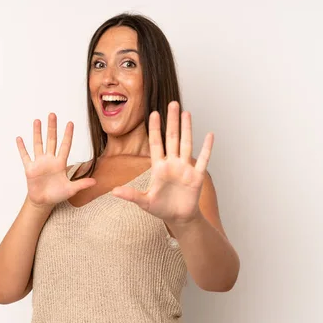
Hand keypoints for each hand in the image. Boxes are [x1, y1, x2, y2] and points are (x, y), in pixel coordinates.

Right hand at [16, 113, 95, 208]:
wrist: (43, 202)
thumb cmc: (57, 195)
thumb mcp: (71, 189)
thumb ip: (81, 184)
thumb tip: (95, 182)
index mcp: (60, 163)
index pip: (65, 145)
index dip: (68, 135)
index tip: (70, 123)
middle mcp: (50, 160)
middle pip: (51, 140)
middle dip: (52, 127)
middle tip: (52, 114)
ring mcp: (39, 163)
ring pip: (38, 144)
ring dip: (37, 133)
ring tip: (37, 121)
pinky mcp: (30, 169)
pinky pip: (25, 156)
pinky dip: (22, 148)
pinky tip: (19, 138)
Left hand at [112, 101, 212, 224]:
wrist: (179, 218)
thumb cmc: (162, 209)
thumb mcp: (144, 202)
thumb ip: (131, 195)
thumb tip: (113, 192)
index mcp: (159, 167)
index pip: (156, 143)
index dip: (155, 128)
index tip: (153, 113)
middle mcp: (172, 164)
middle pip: (172, 138)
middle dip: (172, 121)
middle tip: (172, 103)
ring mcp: (185, 168)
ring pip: (187, 144)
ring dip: (187, 129)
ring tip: (186, 113)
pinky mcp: (197, 176)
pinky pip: (203, 159)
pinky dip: (207, 148)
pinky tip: (209, 135)